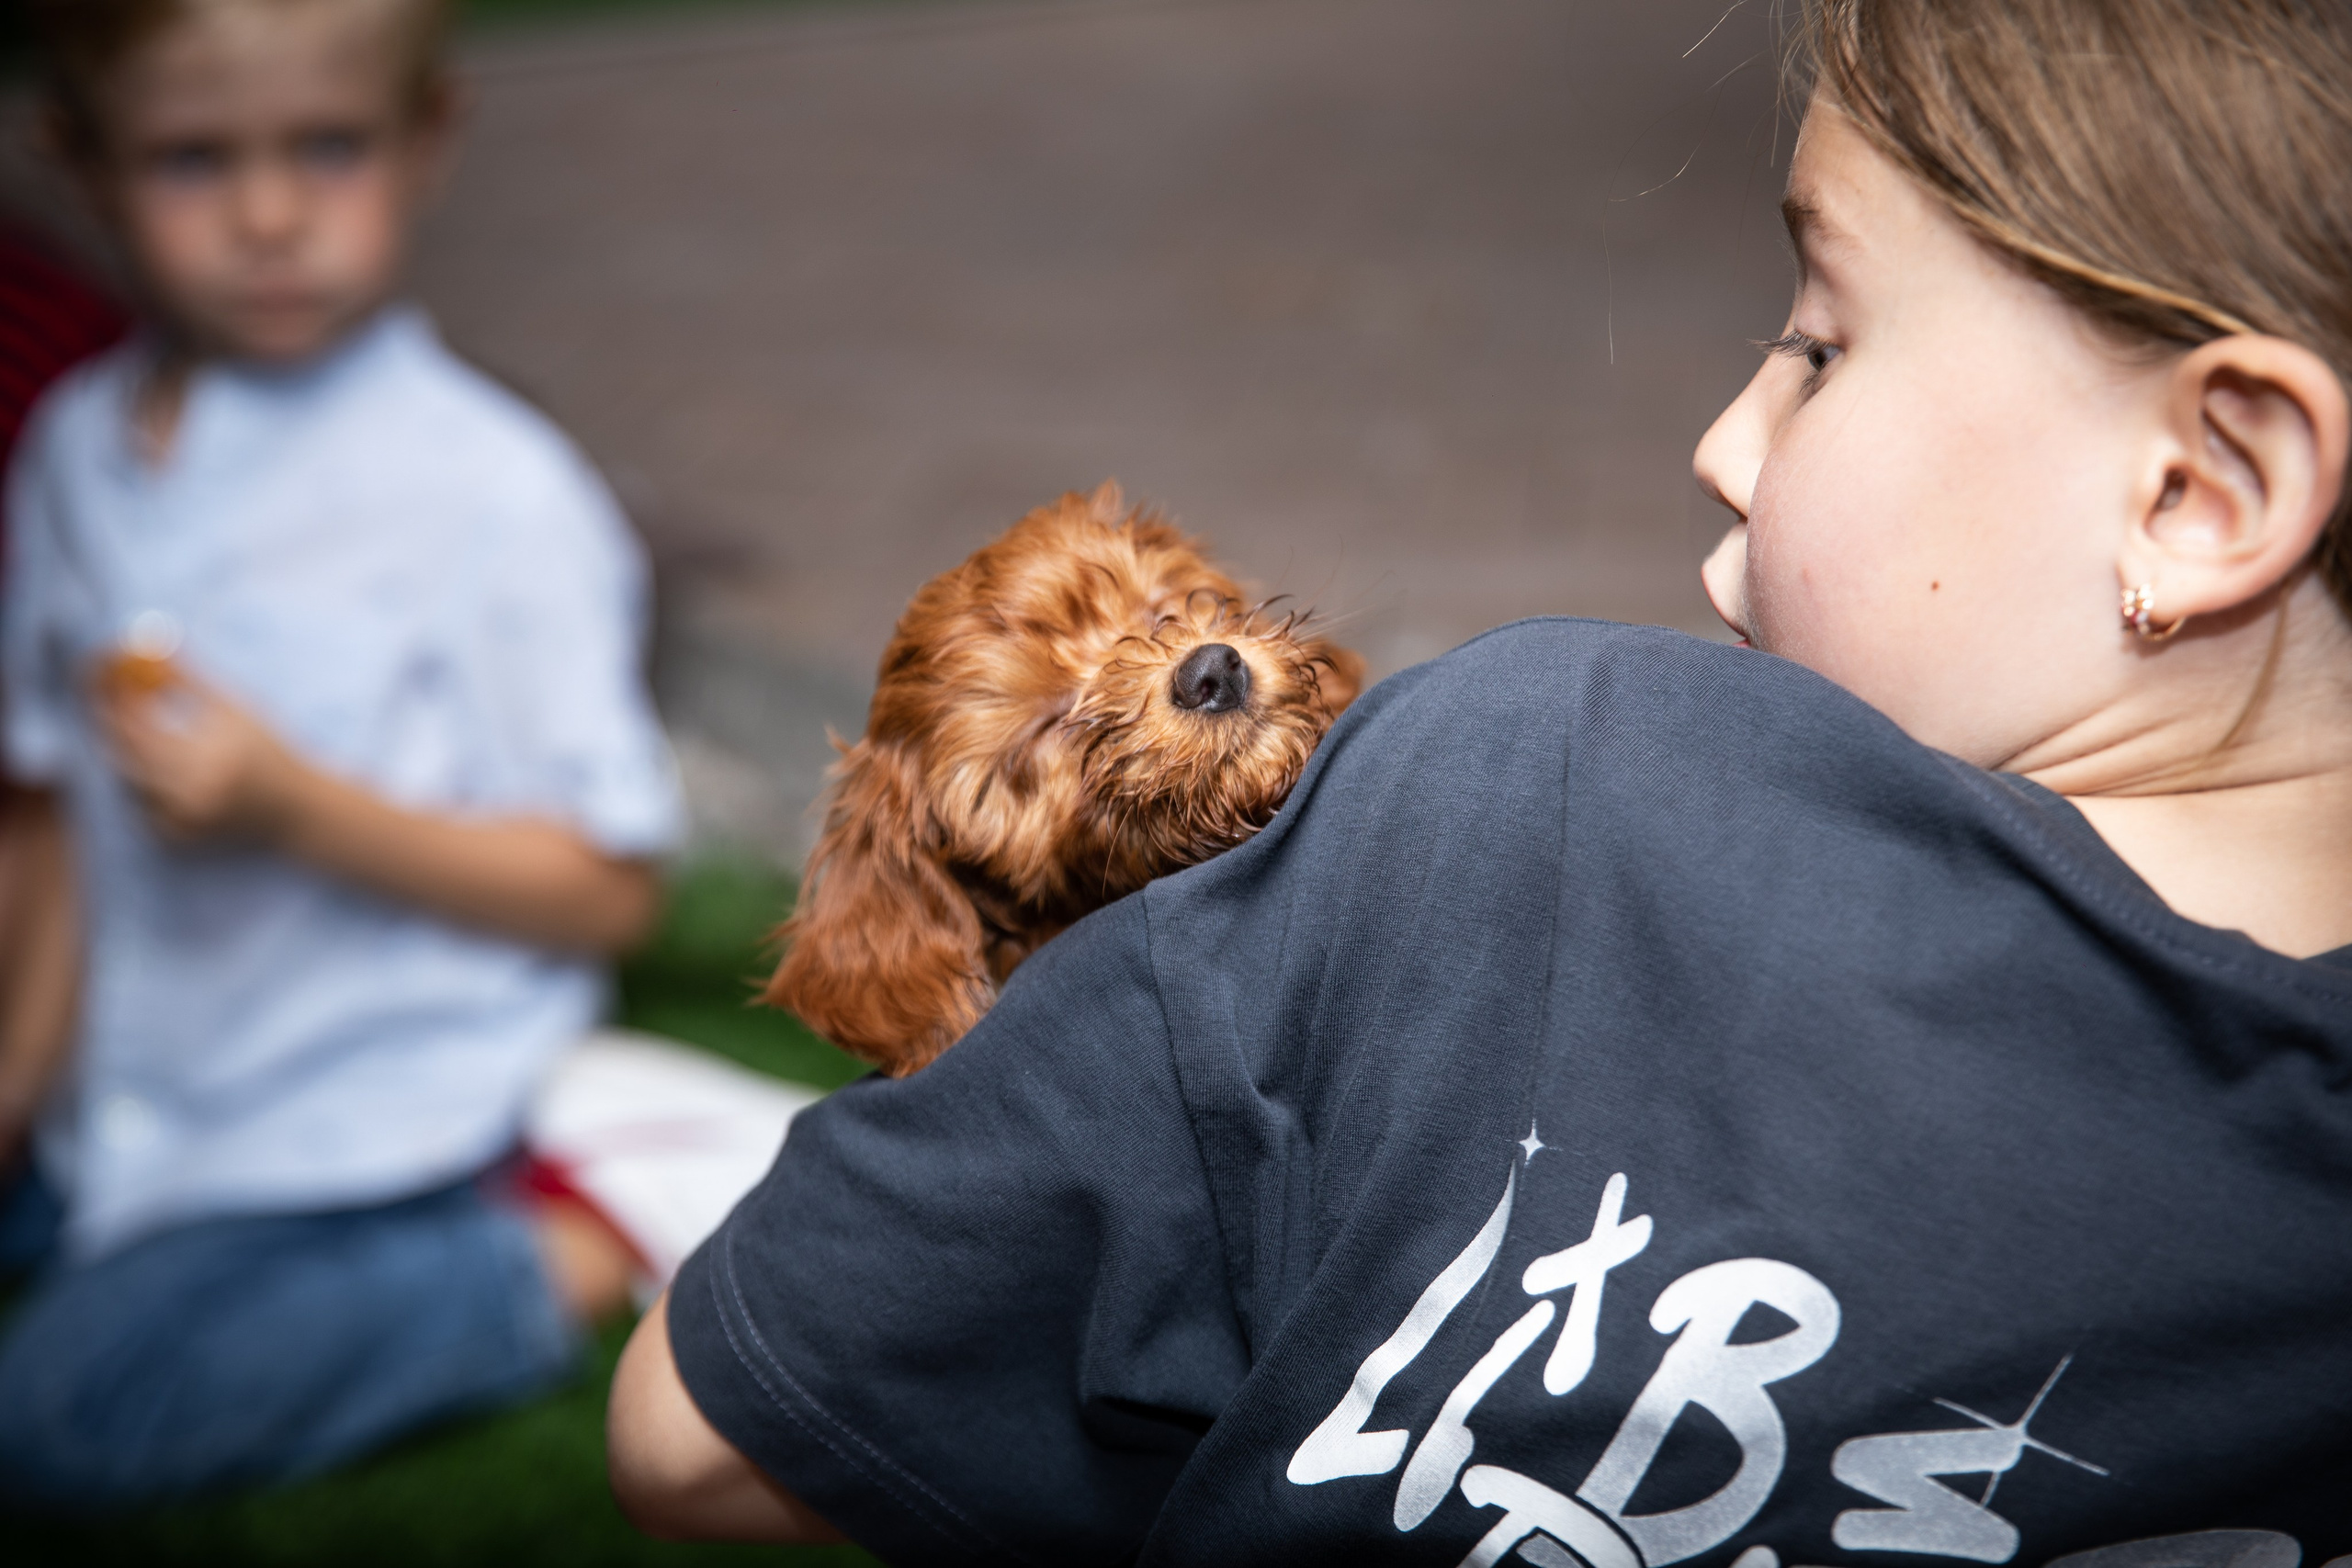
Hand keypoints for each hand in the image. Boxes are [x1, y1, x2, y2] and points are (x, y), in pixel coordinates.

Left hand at [94, 665, 305, 842]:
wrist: (296, 809)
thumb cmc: (268, 750)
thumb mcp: (233, 707)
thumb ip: (189, 677)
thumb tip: (148, 647)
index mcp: (208, 758)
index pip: (136, 724)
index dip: (113, 696)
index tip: (104, 673)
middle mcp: (190, 795)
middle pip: (121, 753)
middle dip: (112, 721)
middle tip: (111, 698)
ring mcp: (181, 822)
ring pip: (126, 779)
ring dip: (131, 753)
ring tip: (161, 739)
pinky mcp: (175, 839)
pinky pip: (139, 804)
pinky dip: (145, 784)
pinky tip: (176, 777)